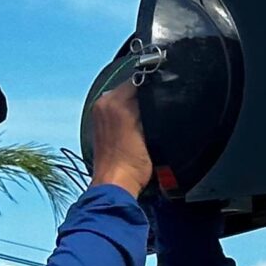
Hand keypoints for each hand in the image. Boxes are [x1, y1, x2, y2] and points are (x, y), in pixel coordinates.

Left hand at [85, 78, 153, 196]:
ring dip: (136, 102)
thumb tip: (155, 91)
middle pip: (129, 88)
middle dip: (144, 93)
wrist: (115, 184)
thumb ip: (149, 106)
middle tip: (161, 101)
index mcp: (112, 101)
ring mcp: (99, 115)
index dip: (154, 83)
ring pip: (123, 98)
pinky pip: (117, 109)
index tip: (166, 87)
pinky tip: (140, 123)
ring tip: (152, 113)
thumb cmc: (131, 163)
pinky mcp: (99, 126)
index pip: (137, 81)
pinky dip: (127, 112)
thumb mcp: (149, 131)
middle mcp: (103, 104)